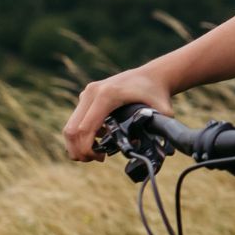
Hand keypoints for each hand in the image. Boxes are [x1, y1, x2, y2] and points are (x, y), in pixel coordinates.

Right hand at [63, 58, 177, 161]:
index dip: (87, 149)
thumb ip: (161, 129)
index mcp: (107, 95)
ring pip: (70, 126)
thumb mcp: (162, 111)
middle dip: (79, 150)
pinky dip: (80, 135)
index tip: (100, 158)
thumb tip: (163, 153)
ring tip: (96, 154)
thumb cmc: (156, 93)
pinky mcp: (87, 96)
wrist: (151, 75)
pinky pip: (75, 120)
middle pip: (71, 129)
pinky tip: (98, 141)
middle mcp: (93, 92)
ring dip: (77, 144)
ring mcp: (87, 93)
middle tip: (95, 159)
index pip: (85, 128)